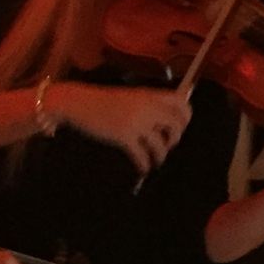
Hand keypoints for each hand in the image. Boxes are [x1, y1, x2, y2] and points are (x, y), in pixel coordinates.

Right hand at [44, 83, 191, 173]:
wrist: (77, 102)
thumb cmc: (101, 101)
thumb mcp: (129, 96)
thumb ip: (147, 105)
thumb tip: (165, 121)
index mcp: (149, 95)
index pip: (181, 103)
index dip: (186, 117)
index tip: (181, 126)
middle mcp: (146, 107)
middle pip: (176, 125)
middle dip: (175, 139)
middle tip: (168, 145)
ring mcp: (135, 122)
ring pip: (160, 145)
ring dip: (161, 157)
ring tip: (156, 161)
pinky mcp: (123, 136)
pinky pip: (142, 156)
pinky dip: (145, 165)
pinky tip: (143, 169)